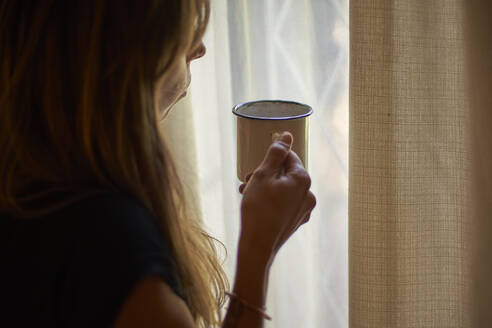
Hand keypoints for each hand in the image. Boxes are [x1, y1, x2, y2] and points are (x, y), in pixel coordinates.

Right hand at [238, 131, 316, 264]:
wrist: (257, 245)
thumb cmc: (258, 208)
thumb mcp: (263, 175)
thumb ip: (276, 153)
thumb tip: (286, 136)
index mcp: (303, 179)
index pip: (289, 157)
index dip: (271, 157)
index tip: (257, 163)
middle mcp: (308, 194)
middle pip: (285, 174)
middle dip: (265, 174)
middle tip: (247, 181)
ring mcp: (304, 210)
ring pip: (283, 189)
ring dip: (265, 187)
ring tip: (247, 193)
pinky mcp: (296, 221)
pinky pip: (284, 203)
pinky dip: (271, 200)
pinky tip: (255, 205)